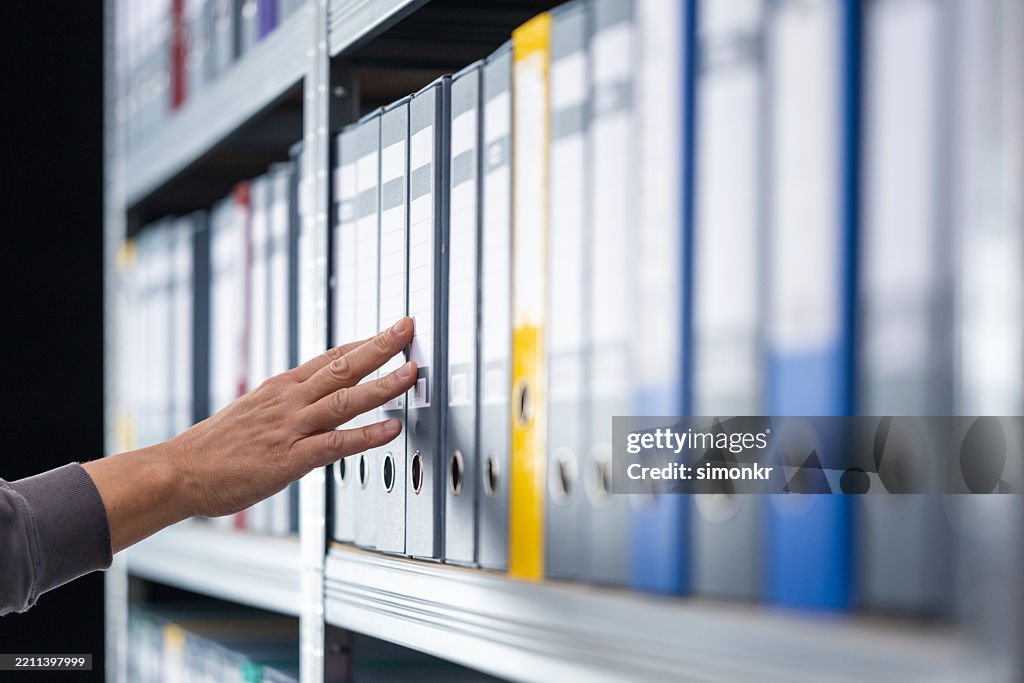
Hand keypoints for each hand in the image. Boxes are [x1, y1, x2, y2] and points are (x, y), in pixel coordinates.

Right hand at [83, 317, 415, 551]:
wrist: (179, 471)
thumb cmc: (215, 448)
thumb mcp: (253, 411)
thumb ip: (287, 403)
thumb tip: (314, 397)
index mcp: (282, 387)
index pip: (331, 356)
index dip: (365, 342)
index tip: (391, 329)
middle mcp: (289, 400)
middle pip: (342, 366)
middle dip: (380, 346)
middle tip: (408, 327)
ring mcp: (290, 427)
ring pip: (345, 400)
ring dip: (382, 385)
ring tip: (411, 372)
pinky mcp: (289, 459)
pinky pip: (335, 444)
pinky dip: (366, 436)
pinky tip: (392, 429)